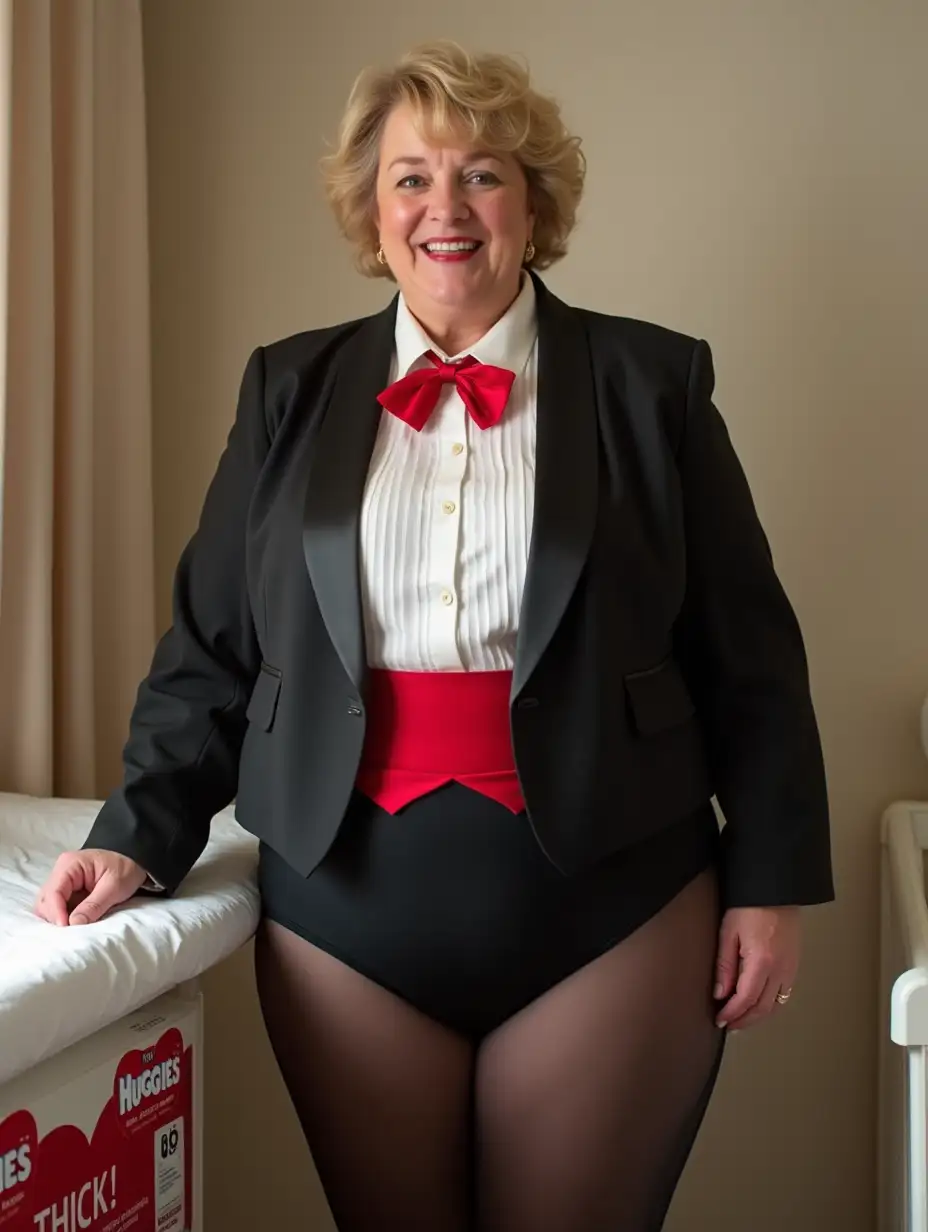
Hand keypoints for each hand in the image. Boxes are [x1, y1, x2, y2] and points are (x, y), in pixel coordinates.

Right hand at [34, 850, 147, 925]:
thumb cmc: (125, 869)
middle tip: (70, 932)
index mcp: (70, 864)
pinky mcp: (67, 892)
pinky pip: (58, 908)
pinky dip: (63, 917)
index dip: (56, 912)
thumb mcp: (114, 886)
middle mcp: (61, 872)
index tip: (66, 927)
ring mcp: (63, 882)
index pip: (54, 891)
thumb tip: (74, 923)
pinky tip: (74, 925)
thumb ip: (94, 905)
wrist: (135, 861)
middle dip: (55, 917)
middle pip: (46, 900)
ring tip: (73, 929)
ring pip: (48, 906)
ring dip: (58, 919)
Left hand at [713, 906, 800, 1030]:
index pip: (746, 999)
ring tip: (742, 1019)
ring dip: (759, 1016)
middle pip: (763, 1008)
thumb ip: (724, 966)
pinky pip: (784, 993)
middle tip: (729, 1025)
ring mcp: (791, 968)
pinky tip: (759, 1004)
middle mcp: (781, 969)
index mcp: (762, 962)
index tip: (720, 1020)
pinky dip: (771, 1005)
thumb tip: (720, 994)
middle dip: (745, 1020)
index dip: (732, 1013)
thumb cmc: (749, 906)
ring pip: (776, 1005)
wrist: (777, 890)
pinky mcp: (795, 964)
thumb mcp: (728, 932)